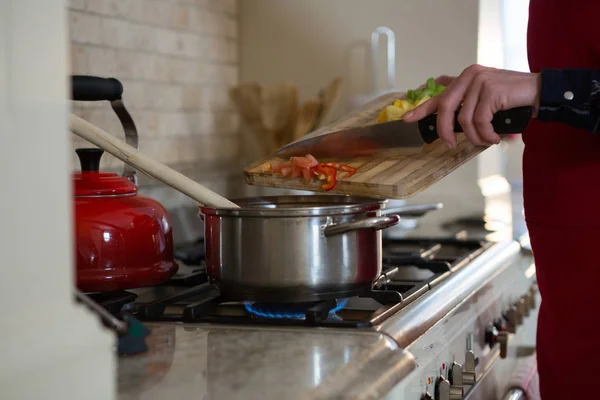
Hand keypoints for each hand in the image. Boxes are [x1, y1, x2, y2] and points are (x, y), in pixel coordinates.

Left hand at [403, 65, 540, 147]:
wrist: (540, 92)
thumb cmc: (512, 100)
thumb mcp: (486, 101)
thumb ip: (469, 108)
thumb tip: (451, 129)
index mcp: (466, 78)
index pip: (439, 94)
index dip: (421, 108)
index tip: (407, 119)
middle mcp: (470, 76)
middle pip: (445, 107)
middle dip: (444, 130)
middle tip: (450, 144)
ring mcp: (480, 81)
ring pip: (465, 119)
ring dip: (475, 136)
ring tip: (486, 140)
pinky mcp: (491, 91)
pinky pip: (480, 121)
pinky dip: (486, 134)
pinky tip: (495, 137)